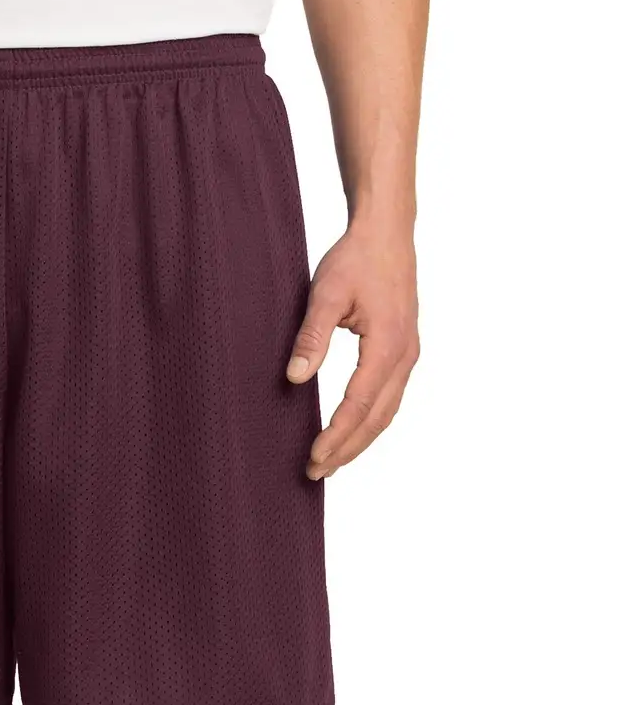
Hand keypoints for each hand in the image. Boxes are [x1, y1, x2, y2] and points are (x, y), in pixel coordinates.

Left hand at [286, 224, 419, 480]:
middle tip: (315, 473)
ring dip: (359, 441)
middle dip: (346, 449)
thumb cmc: (356, 258)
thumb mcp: (326, 293)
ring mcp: (408, 354)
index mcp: (388, 344)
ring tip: (331, 463)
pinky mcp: (404, 351)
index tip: (313, 457)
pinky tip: (351, 433)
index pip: (359, 404)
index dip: (336, 434)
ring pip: (386, 413)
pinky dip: (370, 422)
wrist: (387, 232)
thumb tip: (295, 379)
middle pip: (376, 418)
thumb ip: (311, 336)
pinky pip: (389, 399)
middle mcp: (404, 355)